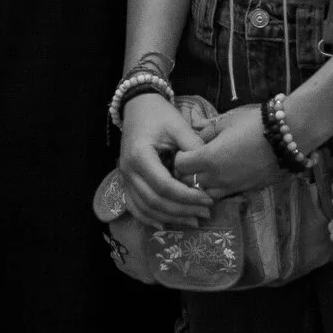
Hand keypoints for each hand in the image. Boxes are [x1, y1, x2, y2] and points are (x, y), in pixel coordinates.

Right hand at [118, 93, 214, 226]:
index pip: (164, 185)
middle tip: (205, 213)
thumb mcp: (178, 125)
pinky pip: (135, 206)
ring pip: (145, 208)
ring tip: (193, 220)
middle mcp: (128, 170)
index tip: (207, 199)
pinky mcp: (127, 181)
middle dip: (182, 210)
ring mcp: (125, 177)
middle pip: (155, 201)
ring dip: (170, 218)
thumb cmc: (159, 114)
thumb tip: (207, 171)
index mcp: (140, 155)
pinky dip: (149, 218)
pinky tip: (165, 225)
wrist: (138, 106)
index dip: (187, 196)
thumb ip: (192, 147)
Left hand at [170, 105, 284, 201]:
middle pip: (190, 183)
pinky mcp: (247, 190)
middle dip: (186, 174)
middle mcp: (218, 178)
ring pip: (206, 194)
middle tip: (191, 162)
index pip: (180, 165)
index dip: (178, 158)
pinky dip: (219, 189)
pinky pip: (225, 194)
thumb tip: (196, 137)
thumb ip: (207, 132)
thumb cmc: (254, 124)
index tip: (183, 150)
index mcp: (208, 159)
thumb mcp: (226, 122)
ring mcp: (233, 187)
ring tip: (206, 172)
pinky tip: (224, 176)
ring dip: (202, 185)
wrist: (287, 137)